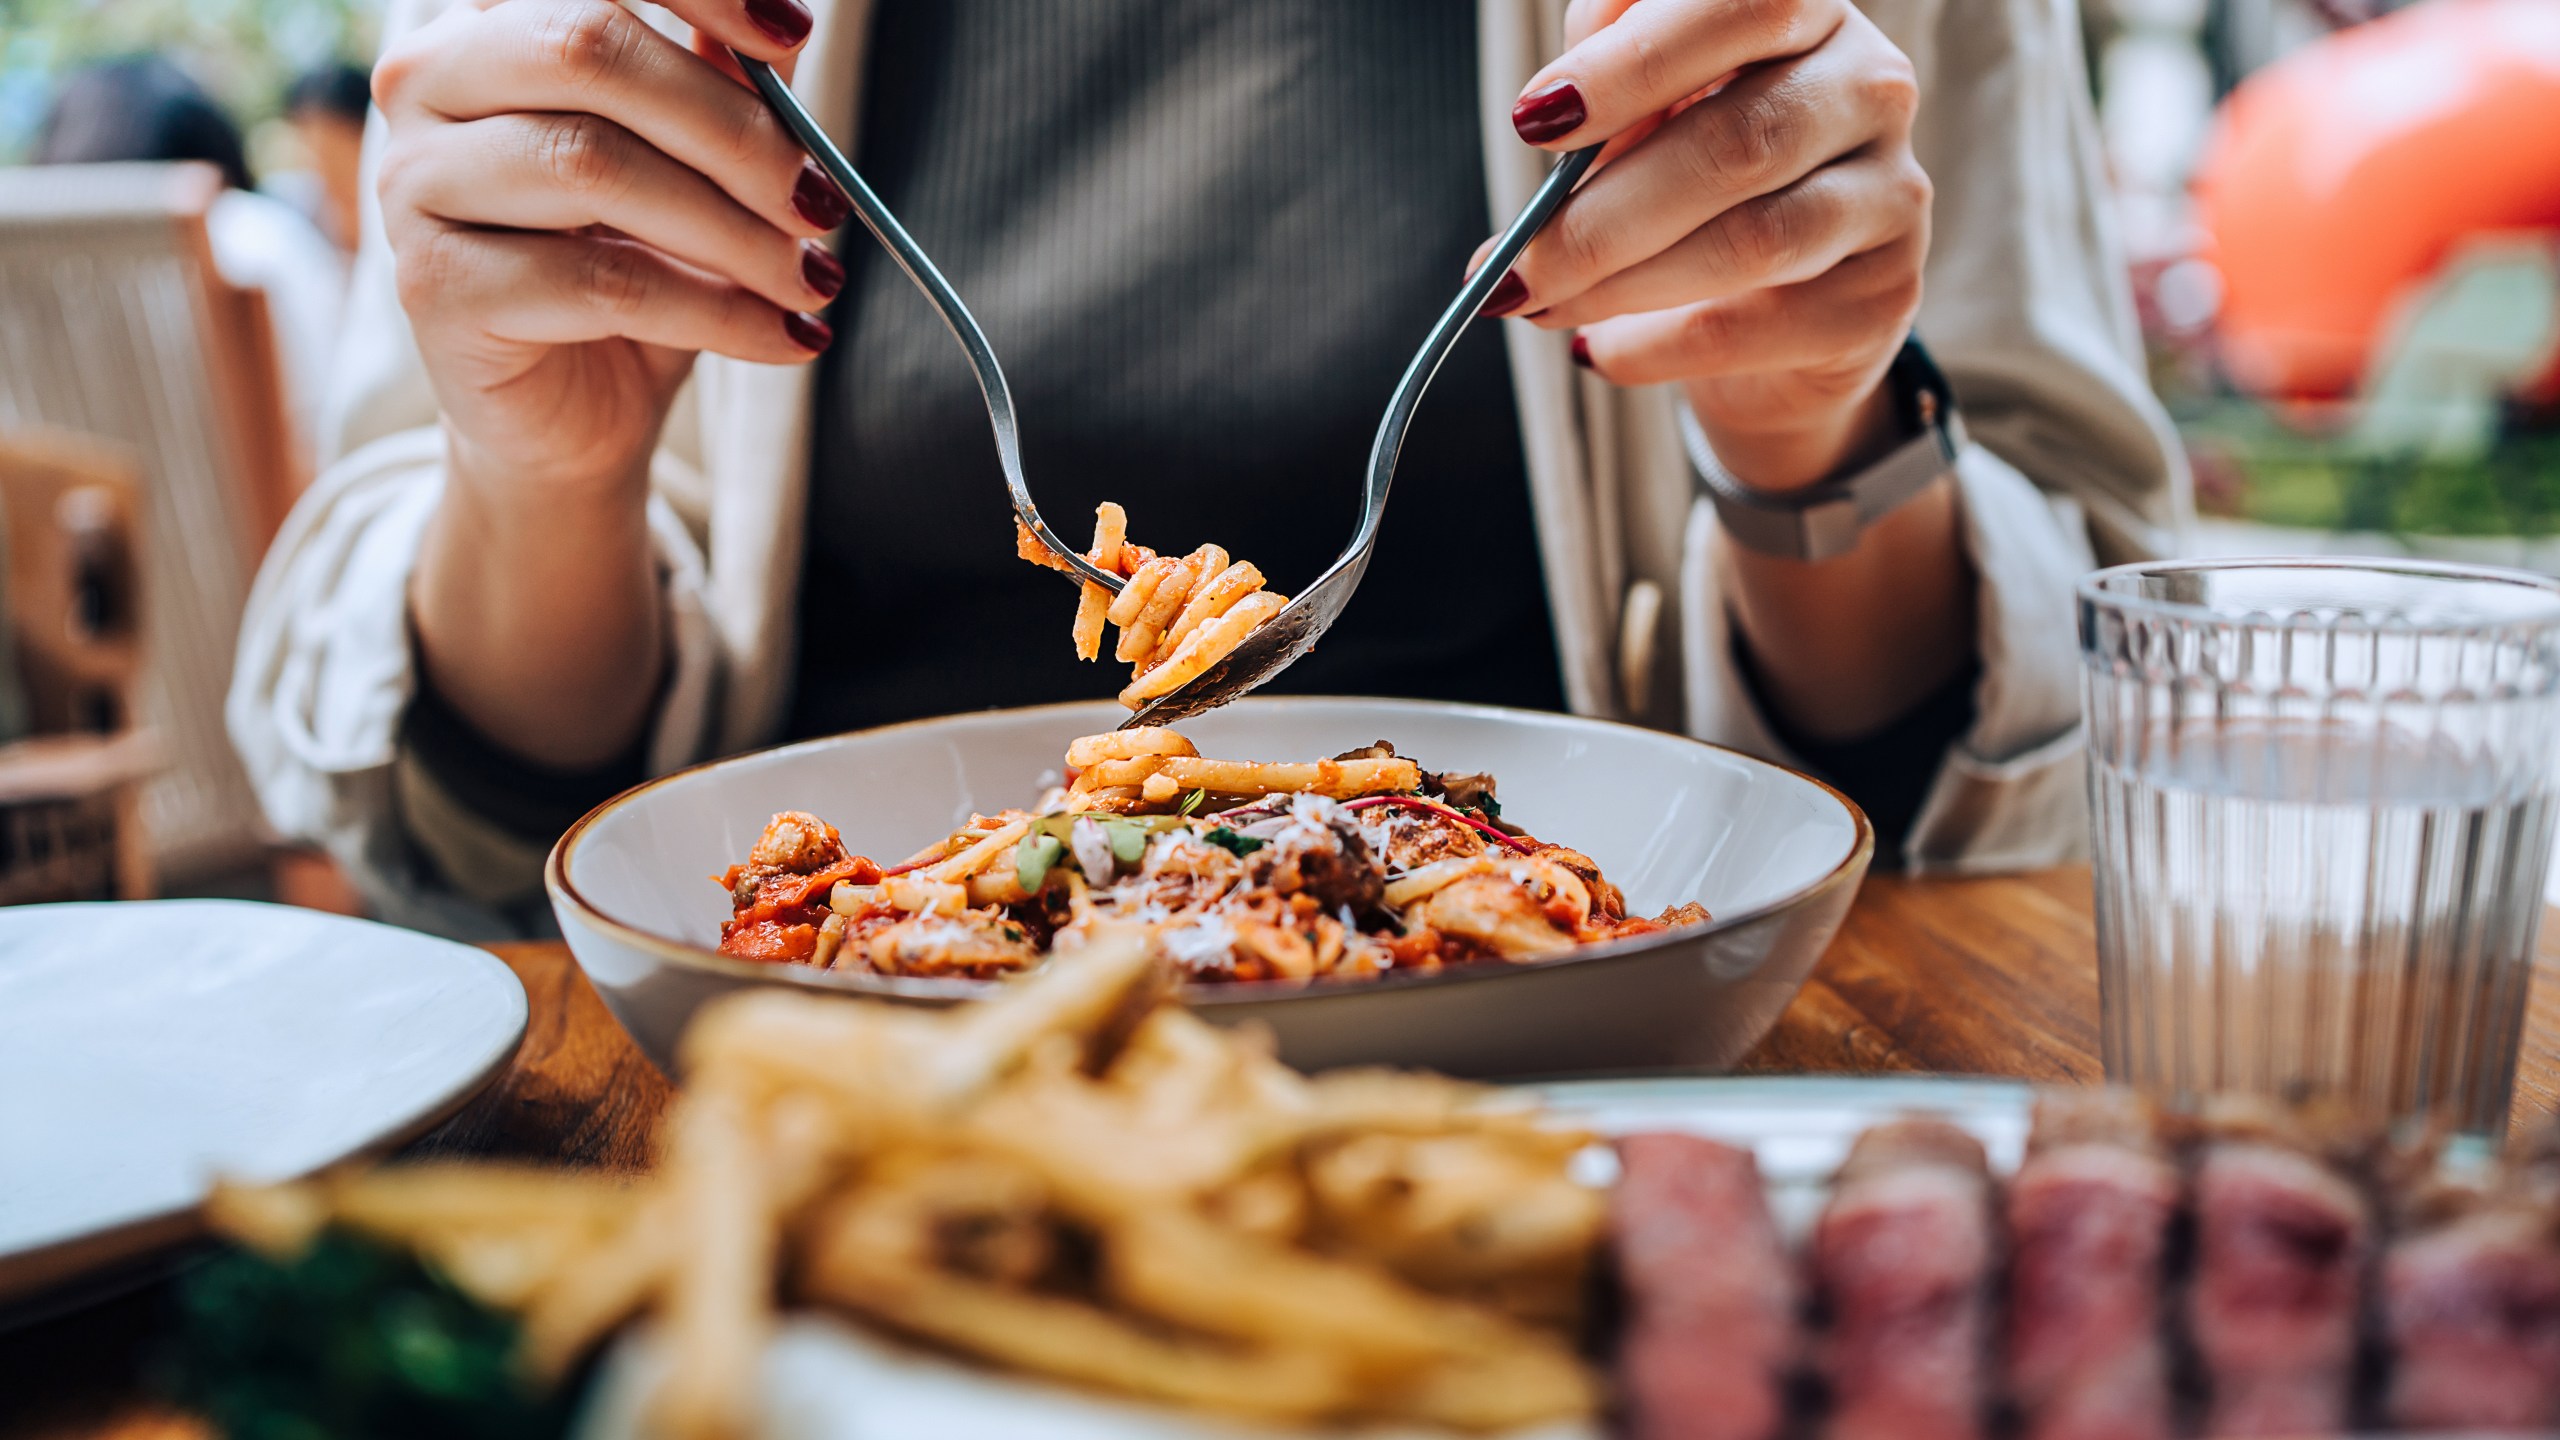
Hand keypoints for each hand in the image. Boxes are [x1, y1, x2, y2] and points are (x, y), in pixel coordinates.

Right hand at [375, 0, 844, 768]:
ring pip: (593, 168)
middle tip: (820, 201)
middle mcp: (428, 82)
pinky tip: (781, 337)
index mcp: (489, 25)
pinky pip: (600, 284)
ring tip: (810, 280)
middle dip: (733, 131)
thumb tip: (781, 27)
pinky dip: (716, 313)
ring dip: (734, 233)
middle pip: (590, 54)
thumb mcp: (693, 166)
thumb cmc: (632, 270)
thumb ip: (722, 83)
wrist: (571, 417)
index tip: (789, 35)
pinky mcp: (432, 287)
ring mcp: (412, 182)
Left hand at [1485, 0, 1931, 493]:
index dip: (1636, 60)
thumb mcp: (1646, 104)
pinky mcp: (1883, 296)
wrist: (1774, 311)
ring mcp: (1891, 193)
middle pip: (1739, 142)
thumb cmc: (1693, 174)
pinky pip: (1757, 326)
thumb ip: (1609, 75)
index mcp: (1809, 12)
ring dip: (1621, 284)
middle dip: (1602, 213)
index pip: (1745, 6)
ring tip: (1538, 303)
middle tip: (1513, 261)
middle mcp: (1870, 87)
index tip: (1537, 118)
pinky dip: (1657, 346)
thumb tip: (1551, 115)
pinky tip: (1598, 350)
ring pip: (1753, 241)